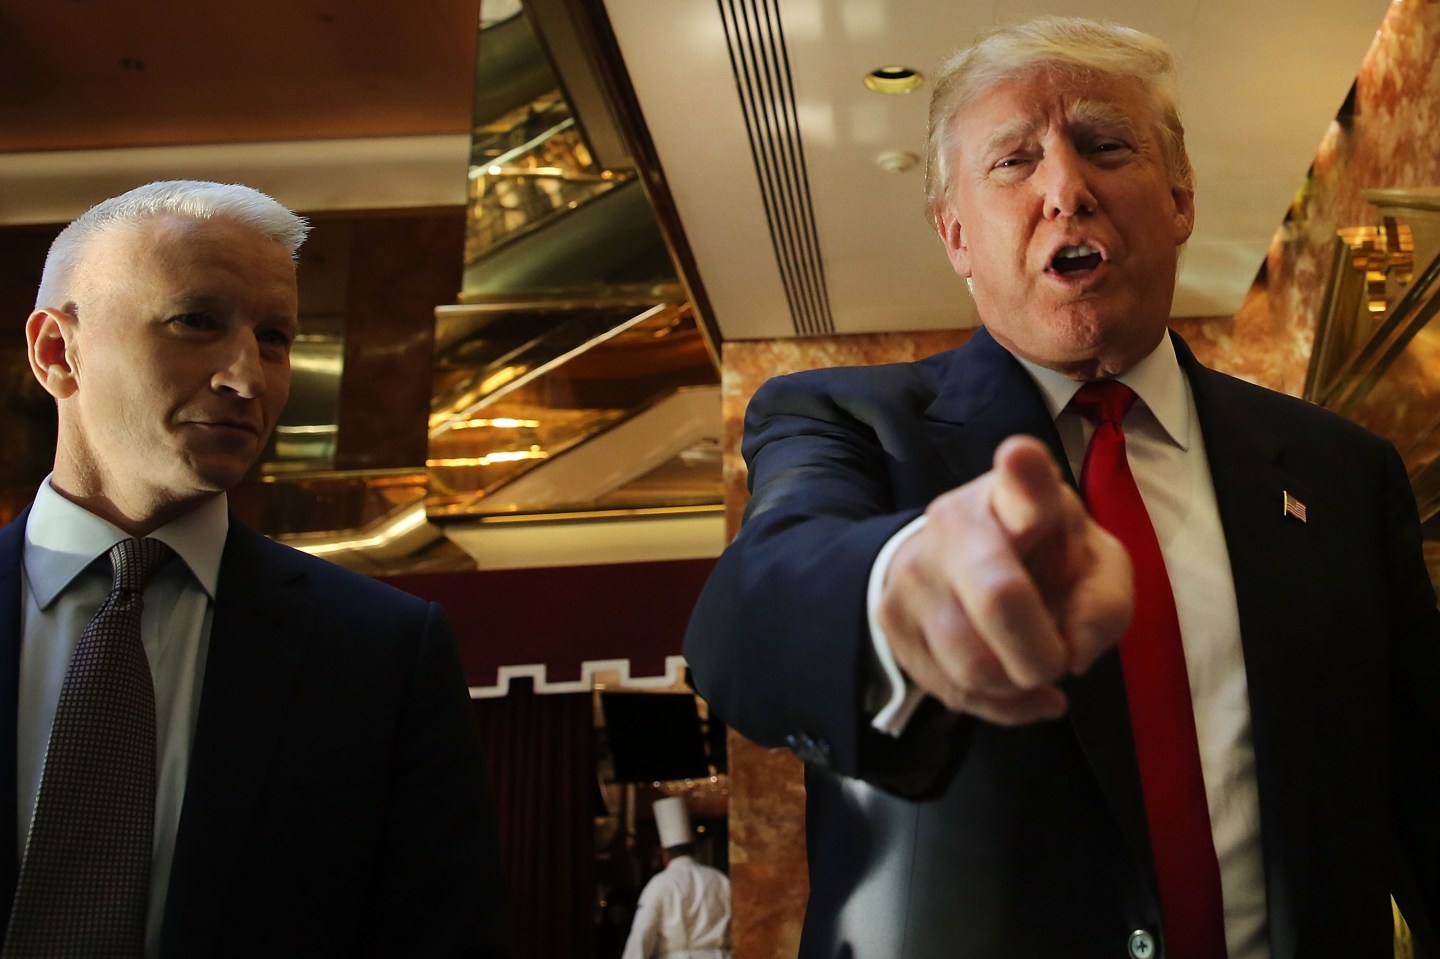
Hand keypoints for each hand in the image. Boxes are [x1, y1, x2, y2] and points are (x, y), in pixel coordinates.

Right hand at [877, 435, 1132, 724]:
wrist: (951, 563)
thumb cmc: (1041, 559)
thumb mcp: (1094, 567)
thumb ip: (1104, 605)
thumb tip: (1071, 653)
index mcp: (1016, 494)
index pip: (1021, 480)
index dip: (1024, 473)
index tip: (1021, 454)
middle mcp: (956, 524)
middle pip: (998, 597)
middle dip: (1040, 653)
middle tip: (1057, 662)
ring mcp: (915, 572)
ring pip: (974, 663)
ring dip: (1017, 684)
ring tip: (1029, 666)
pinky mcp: (891, 620)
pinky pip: (953, 691)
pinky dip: (997, 705)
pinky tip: (1012, 687)